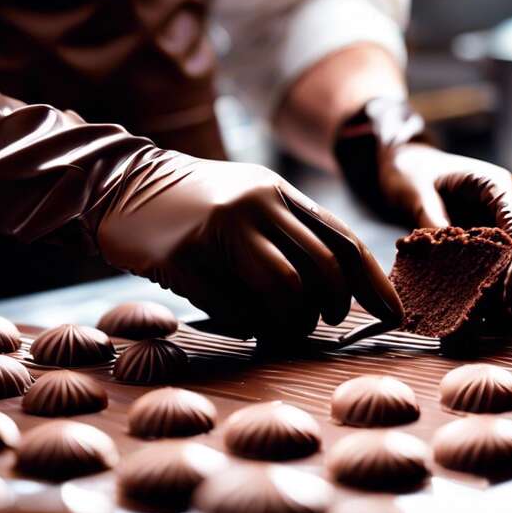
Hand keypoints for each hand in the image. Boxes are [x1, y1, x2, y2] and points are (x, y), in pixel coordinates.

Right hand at [0, 88, 401, 339]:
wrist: (117, 184)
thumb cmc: (193, 204)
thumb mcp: (248, 200)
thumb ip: (290, 232)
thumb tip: (339, 289)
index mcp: (278, 191)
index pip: (343, 241)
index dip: (374, 284)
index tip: (395, 315)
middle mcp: (257, 204)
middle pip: (323, 270)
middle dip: (331, 309)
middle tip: (319, 324)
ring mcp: (220, 228)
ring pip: (285, 291)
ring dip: (291, 323)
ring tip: (280, 328)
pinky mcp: (184, 256)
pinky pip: (234, 308)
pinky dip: (246, 326)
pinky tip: (240, 322)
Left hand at [335, 98, 511, 307]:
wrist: (412, 162)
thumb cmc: (412, 171)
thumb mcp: (414, 191)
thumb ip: (431, 218)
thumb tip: (445, 253)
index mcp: (500, 184)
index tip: (506, 297)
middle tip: (498, 314)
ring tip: (492, 314)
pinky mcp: (503, 230)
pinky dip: (504, 279)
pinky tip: (487, 302)